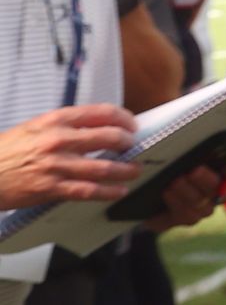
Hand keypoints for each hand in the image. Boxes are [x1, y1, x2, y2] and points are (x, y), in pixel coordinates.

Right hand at [0, 106, 139, 209]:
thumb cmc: (5, 151)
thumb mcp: (34, 127)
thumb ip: (64, 125)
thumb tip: (95, 127)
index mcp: (55, 120)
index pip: (102, 113)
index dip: (124, 118)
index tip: (132, 124)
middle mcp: (59, 140)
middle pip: (109, 137)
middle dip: (128, 143)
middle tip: (135, 147)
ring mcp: (56, 165)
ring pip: (104, 167)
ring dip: (126, 169)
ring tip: (135, 170)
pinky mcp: (51, 188)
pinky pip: (88, 191)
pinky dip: (108, 191)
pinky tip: (118, 191)